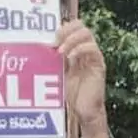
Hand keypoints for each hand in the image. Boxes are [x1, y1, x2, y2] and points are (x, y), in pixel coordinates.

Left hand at [56, 20, 106, 135]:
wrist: (84, 112)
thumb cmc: (71, 95)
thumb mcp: (57, 73)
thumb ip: (53, 60)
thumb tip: (39, 47)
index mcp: (75, 49)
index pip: (72, 26)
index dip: (62, 28)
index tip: (49, 39)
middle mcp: (85, 50)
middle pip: (81, 25)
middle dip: (66, 30)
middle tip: (55, 43)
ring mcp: (93, 57)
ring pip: (87, 33)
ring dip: (72, 39)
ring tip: (61, 51)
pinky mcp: (99, 65)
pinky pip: (92, 49)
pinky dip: (80, 49)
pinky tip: (70, 58)